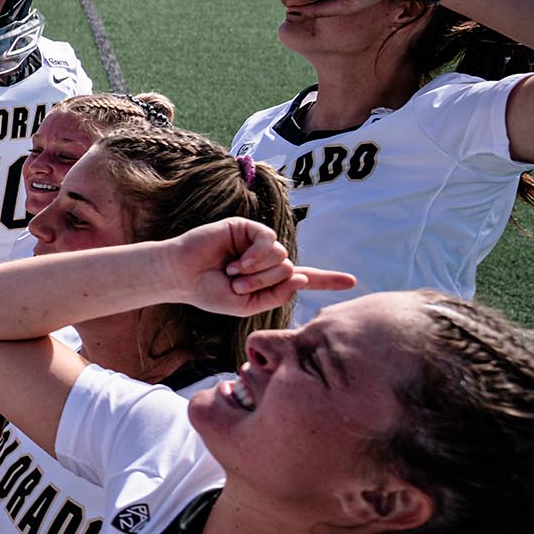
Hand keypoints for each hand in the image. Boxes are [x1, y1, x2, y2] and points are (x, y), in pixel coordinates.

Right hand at [157, 218, 355, 316]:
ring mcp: (256, 243)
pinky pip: (269, 241)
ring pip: (282, 257)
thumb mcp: (247, 305)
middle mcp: (266, 259)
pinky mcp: (246, 228)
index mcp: (268, 279)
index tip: (352, 282)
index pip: (303, 279)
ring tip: (233, 274)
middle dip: (265, 283)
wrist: (182, 276)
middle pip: (290, 270)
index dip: (326, 280)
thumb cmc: (209, 292)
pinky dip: (256, 255)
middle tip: (237, 285)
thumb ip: (275, 295)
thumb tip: (299, 275)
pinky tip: (238, 262)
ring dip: (259, 272)